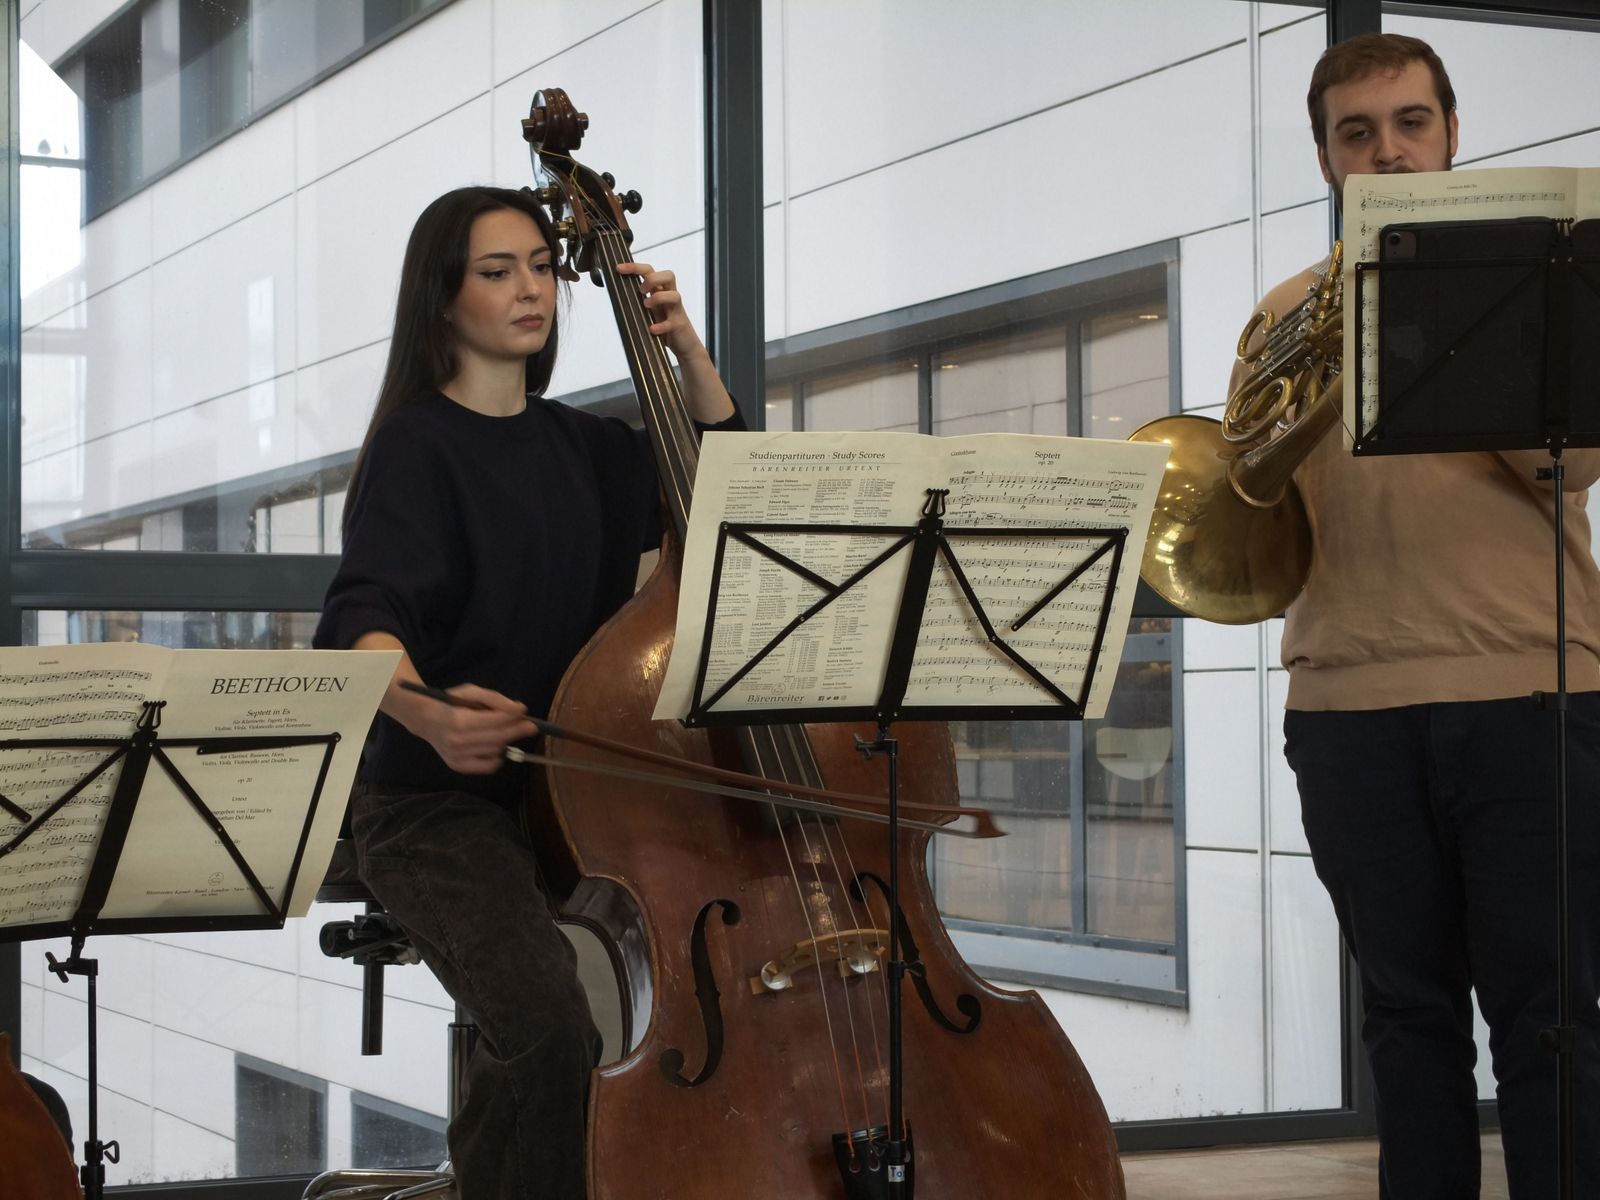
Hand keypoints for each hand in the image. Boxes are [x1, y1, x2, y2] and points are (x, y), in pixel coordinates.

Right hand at [409, 683, 538, 774]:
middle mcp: (458, 742)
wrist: (425, 720)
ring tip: (505, 730)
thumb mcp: (470, 692)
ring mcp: (457, 756)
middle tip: (532, 726)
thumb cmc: (450, 703)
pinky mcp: (458, 766)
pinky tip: (495, 746)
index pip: (495, 721)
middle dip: (518, 731)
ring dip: (506, 740)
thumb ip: (494, 699)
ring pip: (496, 751)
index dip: (513, 716)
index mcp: (459, 721)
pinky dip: (497, 757)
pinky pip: (488, 766)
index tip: (524, 711)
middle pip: (498, 738)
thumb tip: (518, 709)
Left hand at [615, 261, 707, 365]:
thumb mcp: (649, 311)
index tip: (618, 268)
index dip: (634, 267)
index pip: (650, 271)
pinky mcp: (678, 326)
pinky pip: (671, 323)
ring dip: (658, 298)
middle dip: (652, 279)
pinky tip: (652, 329)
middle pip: (669, 275)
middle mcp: (670, 298)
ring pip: (675, 296)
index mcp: (660, 292)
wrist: (685, 345)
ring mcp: (676, 312)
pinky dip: (660, 326)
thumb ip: (637, 303)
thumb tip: (615, 297)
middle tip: (640, 291)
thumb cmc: (664, 326)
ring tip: (646, 306)